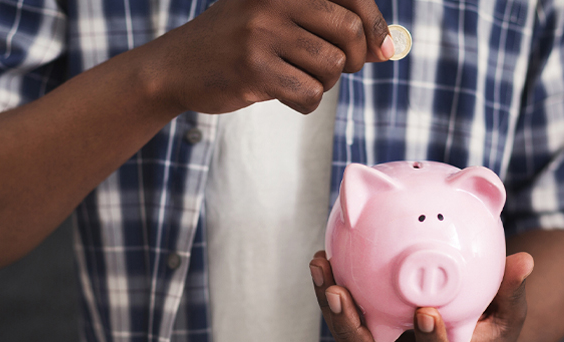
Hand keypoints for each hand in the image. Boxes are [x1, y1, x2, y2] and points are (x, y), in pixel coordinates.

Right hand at [144, 0, 393, 113]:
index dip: (376, 25)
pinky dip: (305, 101)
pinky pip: (309, 94)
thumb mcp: (281, 18)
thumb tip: (388, 47)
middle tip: (334, 69)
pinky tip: (283, 93)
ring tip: (297, 77)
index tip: (383, 49)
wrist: (176, 67)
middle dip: (352, 60)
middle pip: (349, 33)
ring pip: (331, 67)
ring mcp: (262, 32)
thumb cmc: (238, 42)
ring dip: (323, 82)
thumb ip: (331, 27)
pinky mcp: (253, 68)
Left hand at [309, 251, 534, 341]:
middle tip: (341, 295)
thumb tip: (525, 261)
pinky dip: (333, 292)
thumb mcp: (507, 317)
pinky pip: (346, 317)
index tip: (425, 313)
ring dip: (332, 306)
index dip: (430, 340)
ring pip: (350, 336)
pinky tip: (324, 261)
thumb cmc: (489, 330)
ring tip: (322, 269)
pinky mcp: (369, 333)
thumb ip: (511, 291)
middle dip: (352, 327)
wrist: (468, 340)